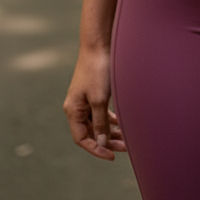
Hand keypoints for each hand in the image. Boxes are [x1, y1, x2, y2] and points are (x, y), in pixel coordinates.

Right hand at [63, 46, 126, 160]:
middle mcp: (77, 106)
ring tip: (127, 139)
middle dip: (107, 142)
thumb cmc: (98, 70)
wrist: (99, 44)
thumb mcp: (100, 100)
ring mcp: (85, 99)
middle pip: (90, 132)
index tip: (112, 155)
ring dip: (111, 132)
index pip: (82, 139)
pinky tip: (122, 124)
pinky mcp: (94, 92)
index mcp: (73, 110)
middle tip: (124, 148)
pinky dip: (111, 120)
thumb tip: (102, 143)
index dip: (96, 149)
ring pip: (97, 123)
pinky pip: (101, 112)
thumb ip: (100, 123)